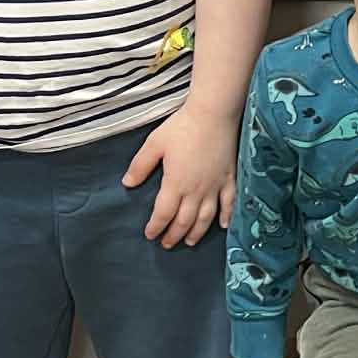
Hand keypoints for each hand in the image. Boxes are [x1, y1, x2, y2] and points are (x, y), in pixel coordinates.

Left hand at [124, 103, 237, 247]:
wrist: (213, 114)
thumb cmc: (182, 127)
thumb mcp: (154, 144)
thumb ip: (140, 165)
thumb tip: (128, 183)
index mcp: (175, 183)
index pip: (163, 213)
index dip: (156, 227)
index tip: (150, 235)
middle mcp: (196, 191)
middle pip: (184, 221)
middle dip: (174, 234)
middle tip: (167, 243)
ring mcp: (215, 187)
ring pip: (206, 218)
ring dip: (196, 233)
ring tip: (190, 242)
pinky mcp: (229, 179)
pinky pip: (229, 203)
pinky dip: (227, 217)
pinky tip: (224, 226)